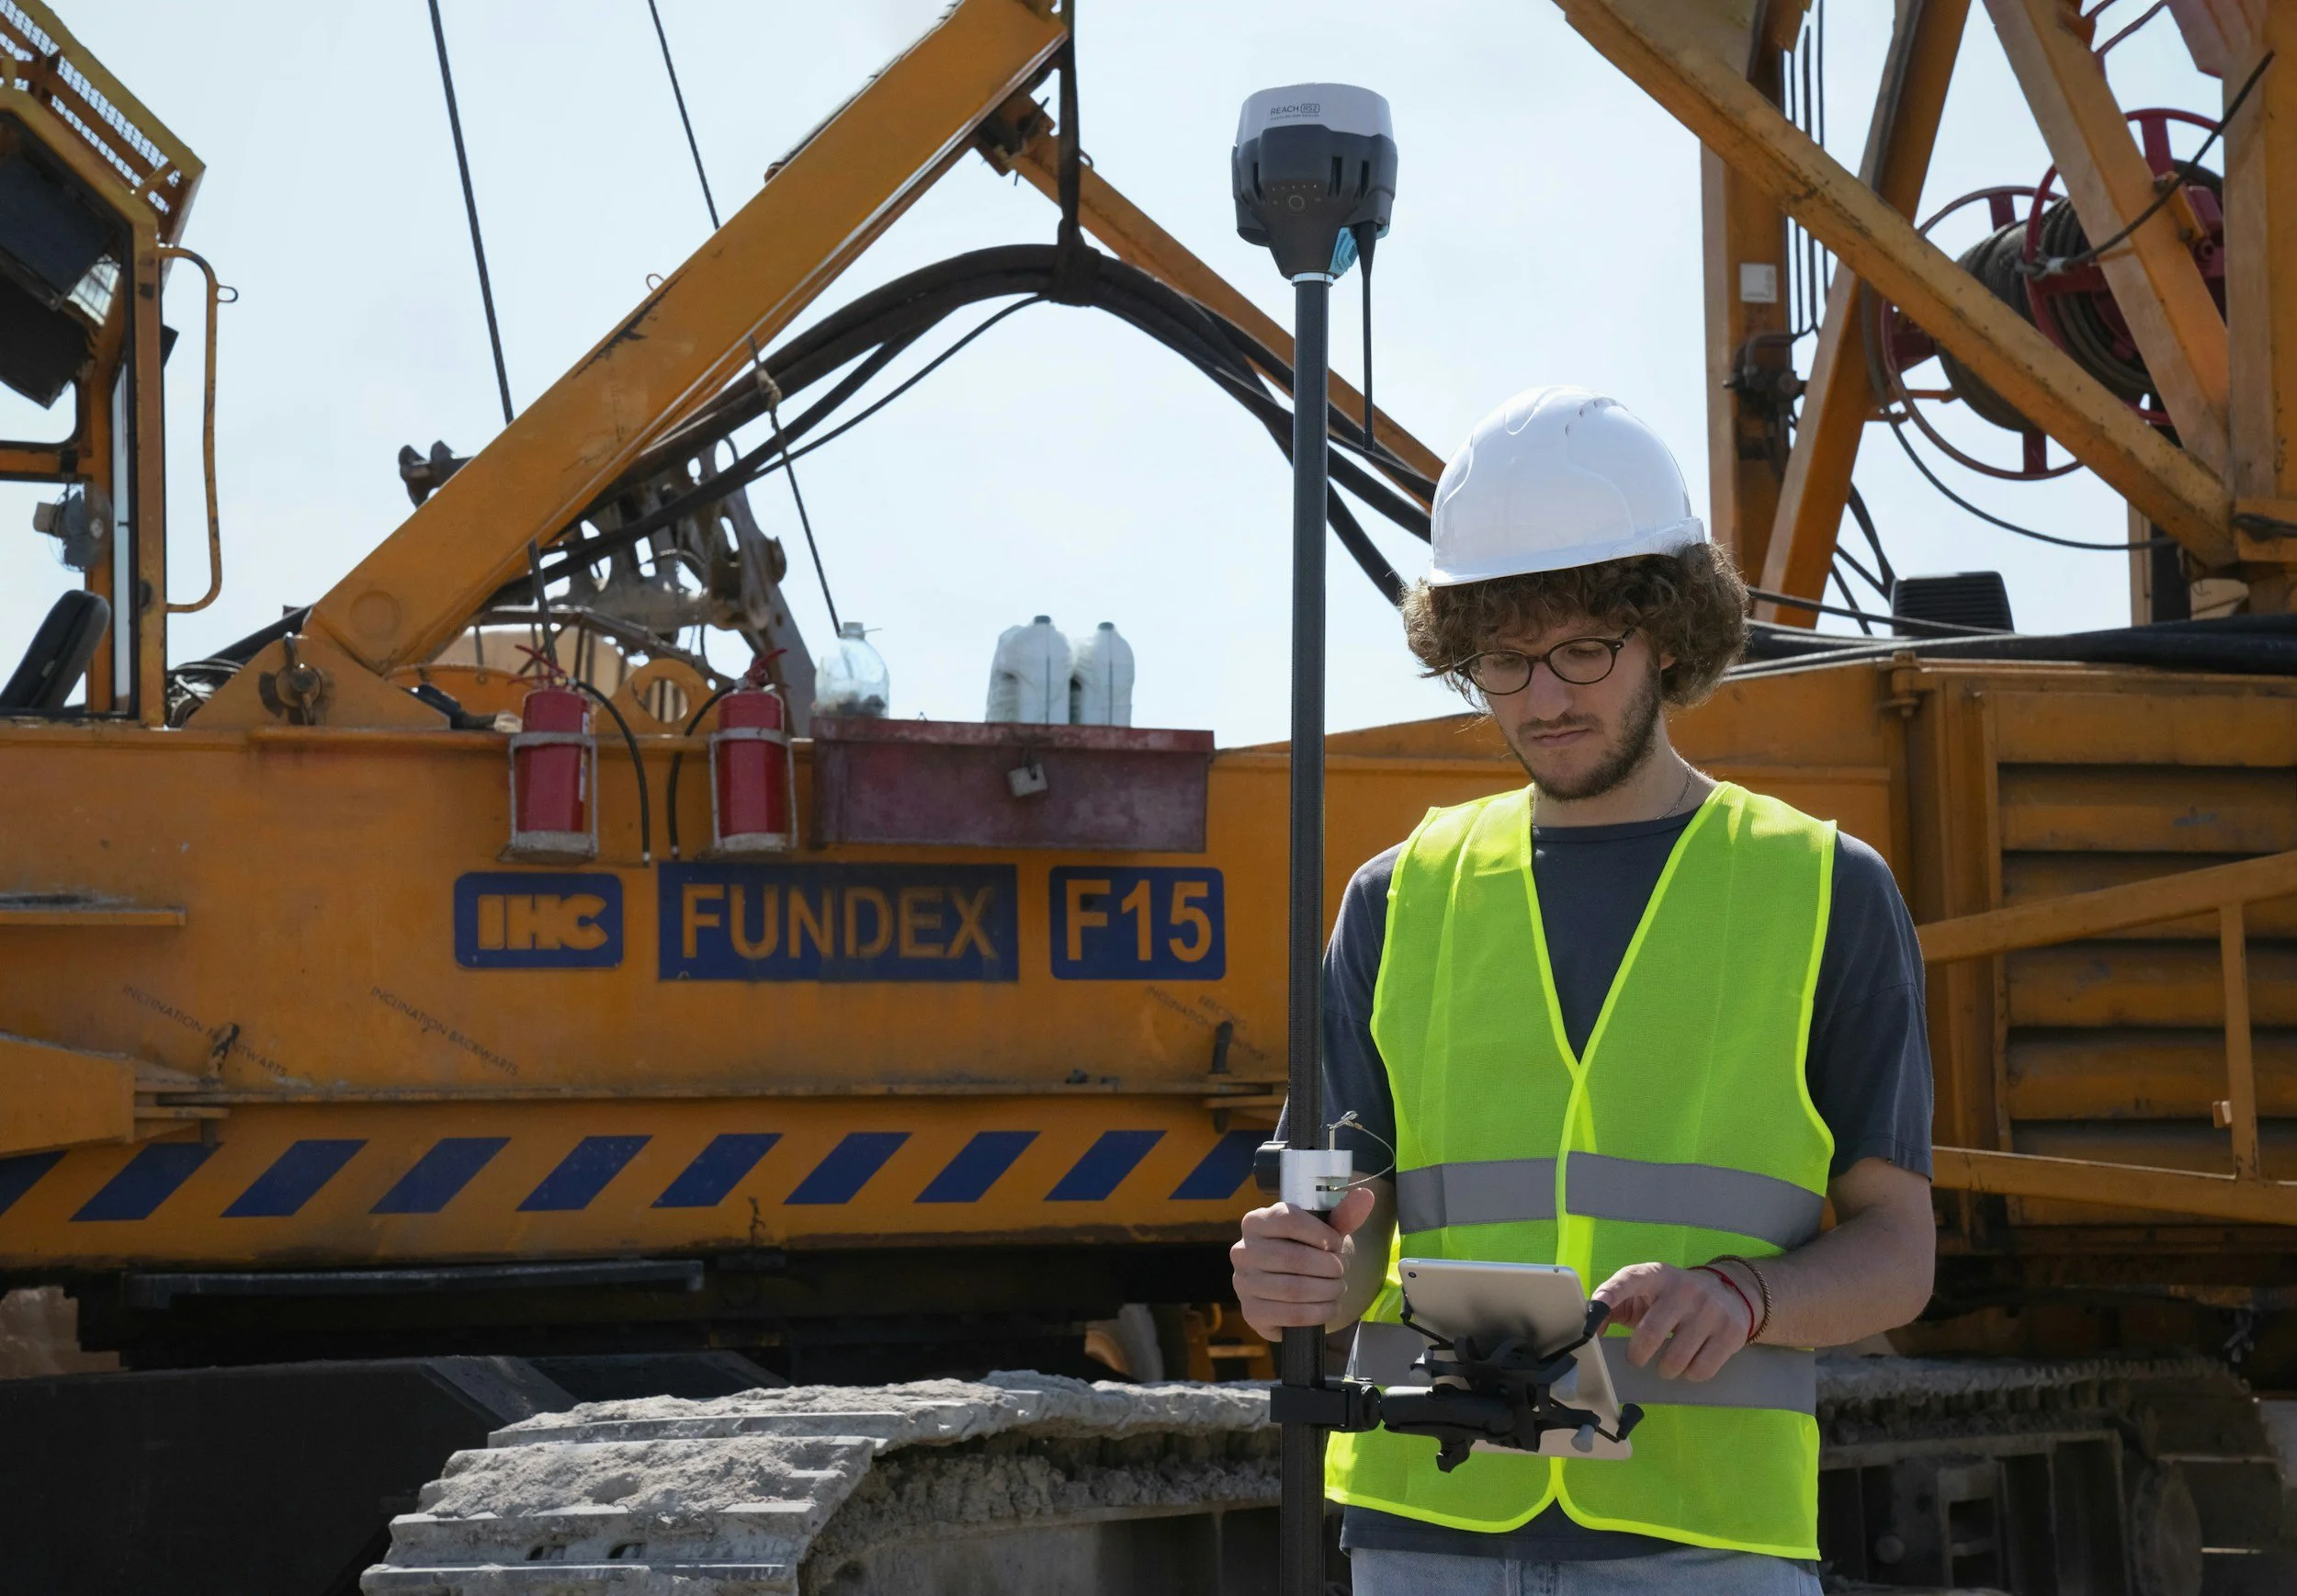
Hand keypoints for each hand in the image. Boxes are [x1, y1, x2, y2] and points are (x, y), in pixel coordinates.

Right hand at [1230, 1185, 1377, 1340]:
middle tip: (1341, 1271)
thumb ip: (1343, 1214)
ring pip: (1293, 1289)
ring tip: (1338, 1288)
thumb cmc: (1308, 1251)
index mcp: (1255, 1221)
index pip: (1287, 1220)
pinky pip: (1291, 1315)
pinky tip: (1328, 1307)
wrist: (1293, 1288)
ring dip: (1327, 1291)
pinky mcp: (1251, 1312)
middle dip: (1328, 1267)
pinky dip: (1318, 1313)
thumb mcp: (1325, 1231)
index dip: (1320, 1233)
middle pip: (1292, 1258)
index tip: (1335, 1243)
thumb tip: (1365, 1196)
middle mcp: (1242, 1250)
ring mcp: (1243, 1283)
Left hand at [1592, 1261, 1749, 1380]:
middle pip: (1650, 1334)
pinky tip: (1689, 1363)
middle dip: (1637, 1355)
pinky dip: (1689, 1374)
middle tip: (1637, 1358)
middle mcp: (1683, 1289)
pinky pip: (1701, 1370)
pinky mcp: (1730, 1332)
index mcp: (1656, 1275)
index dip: (1607, 1298)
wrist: (1729, 1292)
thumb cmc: (1671, 1298)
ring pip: (1676, 1359)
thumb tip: (1589, 1331)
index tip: (1590, 1322)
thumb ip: (1612, 1306)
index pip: (1627, 1280)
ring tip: (1665, 1362)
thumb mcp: (1643, 1292)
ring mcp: (1710, 1310)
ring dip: (1664, 1369)